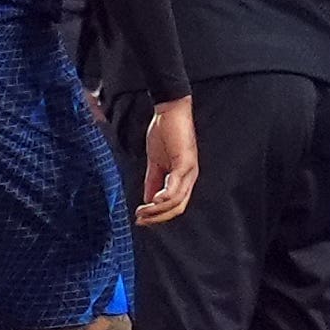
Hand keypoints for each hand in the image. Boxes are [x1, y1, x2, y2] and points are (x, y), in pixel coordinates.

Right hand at [135, 95, 197, 225]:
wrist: (169, 110)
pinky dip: (165, 196)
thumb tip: (148, 201)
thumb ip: (152, 182)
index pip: (174, 205)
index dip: (158, 216)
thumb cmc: (163, 132)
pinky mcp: (185, 162)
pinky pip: (176, 185)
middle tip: (140, 220)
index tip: (140, 219)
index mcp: (183, 178)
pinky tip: (154, 201)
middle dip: (158, 218)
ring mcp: (189, 171)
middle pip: (177, 208)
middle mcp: (189, 177)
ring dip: (158, 210)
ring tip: (142, 212)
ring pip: (176, 200)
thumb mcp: (155, 162)